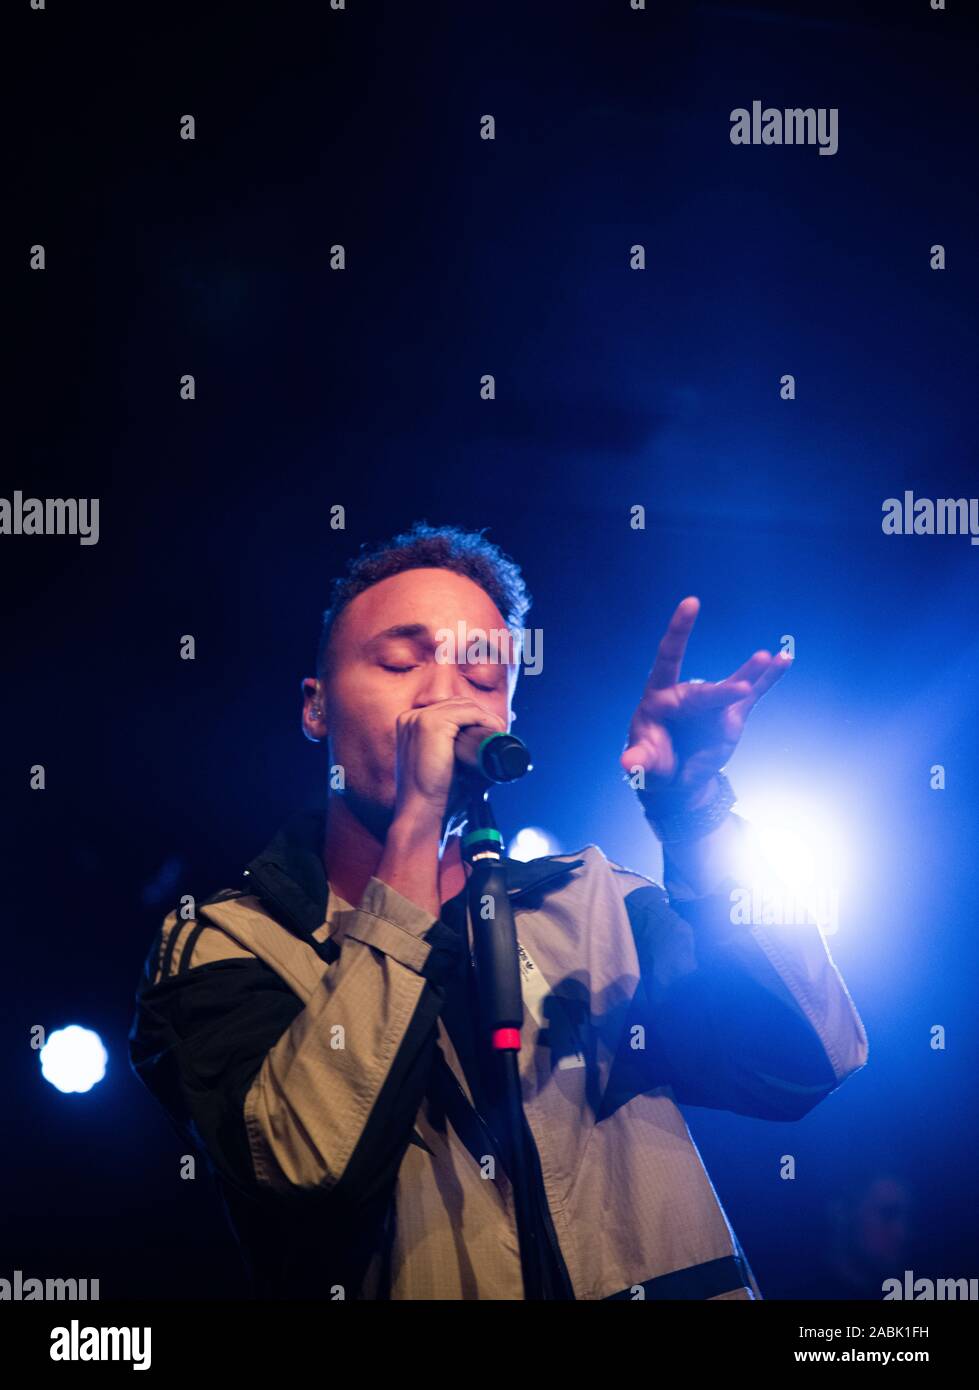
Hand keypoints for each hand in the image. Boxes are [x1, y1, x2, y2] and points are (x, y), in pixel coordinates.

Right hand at [392, 696, 506, 829]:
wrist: (421, 811)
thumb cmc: (433, 794)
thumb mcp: (441, 765)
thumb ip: (455, 751)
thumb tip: (486, 747)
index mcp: (410, 725)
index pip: (448, 709)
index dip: (473, 717)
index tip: (492, 729)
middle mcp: (411, 717)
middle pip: (457, 704)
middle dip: (481, 716)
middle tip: (499, 731)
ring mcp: (419, 718)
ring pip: (464, 706)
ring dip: (486, 717)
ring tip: (499, 732)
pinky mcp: (431, 723)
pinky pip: (468, 712)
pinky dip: (485, 719)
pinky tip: (495, 730)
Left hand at [620, 596, 790, 810]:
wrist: (676, 779)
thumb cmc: (653, 764)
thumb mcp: (643, 764)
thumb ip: (638, 760)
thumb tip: (628, 763)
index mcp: (659, 697)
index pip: (667, 658)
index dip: (679, 631)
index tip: (691, 604)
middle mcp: (687, 694)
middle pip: (705, 691)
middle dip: (722, 692)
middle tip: (741, 690)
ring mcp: (711, 703)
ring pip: (733, 685)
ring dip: (751, 672)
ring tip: (768, 657)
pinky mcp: (731, 714)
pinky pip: (754, 693)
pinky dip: (769, 678)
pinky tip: (784, 658)